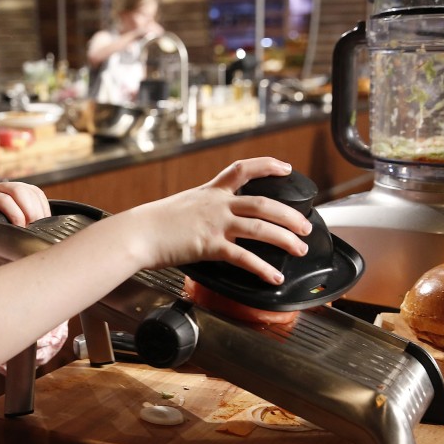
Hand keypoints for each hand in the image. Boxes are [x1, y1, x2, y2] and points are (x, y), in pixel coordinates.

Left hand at [0, 181, 49, 227]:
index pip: (3, 200)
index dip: (14, 214)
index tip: (20, 229)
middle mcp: (0, 187)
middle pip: (19, 192)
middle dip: (28, 211)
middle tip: (32, 227)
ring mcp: (15, 187)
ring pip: (31, 192)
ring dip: (37, 209)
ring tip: (37, 226)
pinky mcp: (28, 190)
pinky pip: (39, 194)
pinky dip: (43, 207)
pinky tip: (42, 220)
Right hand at [119, 157, 311, 283]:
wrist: (137, 233)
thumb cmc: (153, 224)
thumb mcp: (182, 206)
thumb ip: (203, 210)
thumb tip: (214, 219)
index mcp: (211, 192)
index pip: (243, 169)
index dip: (268, 166)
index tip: (286, 168)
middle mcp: (217, 204)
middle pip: (263, 203)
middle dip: (289, 214)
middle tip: (306, 226)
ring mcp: (215, 224)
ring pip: (260, 228)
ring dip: (285, 239)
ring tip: (299, 248)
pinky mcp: (209, 246)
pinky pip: (243, 257)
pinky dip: (262, 269)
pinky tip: (274, 277)